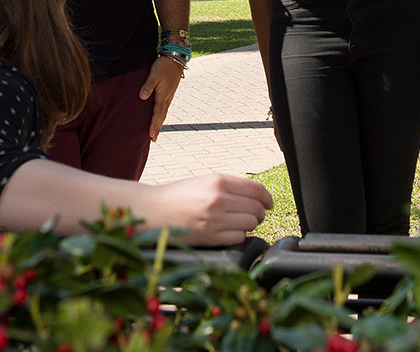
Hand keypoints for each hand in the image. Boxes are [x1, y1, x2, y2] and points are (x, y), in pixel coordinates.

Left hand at [140, 56, 183, 141]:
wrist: (176, 58)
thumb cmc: (163, 66)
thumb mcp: (153, 74)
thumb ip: (147, 86)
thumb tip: (141, 97)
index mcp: (163, 96)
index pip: (157, 114)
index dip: (154, 125)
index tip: (151, 136)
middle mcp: (167, 98)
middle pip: (162, 116)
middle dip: (157, 128)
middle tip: (153, 139)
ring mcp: (170, 95)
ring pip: (164, 112)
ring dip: (160, 123)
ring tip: (156, 131)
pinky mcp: (170, 92)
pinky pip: (165, 107)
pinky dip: (162, 115)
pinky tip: (160, 115)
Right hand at [149, 173, 273, 246]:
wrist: (151, 210)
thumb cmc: (178, 195)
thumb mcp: (204, 181)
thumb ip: (230, 186)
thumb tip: (259, 197)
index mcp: (218, 181)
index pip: (257, 189)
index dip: (267, 198)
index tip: (269, 203)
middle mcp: (218, 199)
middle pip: (257, 208)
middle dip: (260, 212)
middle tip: (255, 214)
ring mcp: (214, 220)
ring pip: (250, 224)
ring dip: (249, 224)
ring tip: (239, 222)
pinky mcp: (209, 238)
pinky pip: (239, 238)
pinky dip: (238, 236)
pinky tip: (228, 231)